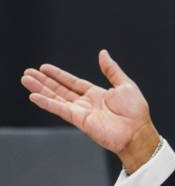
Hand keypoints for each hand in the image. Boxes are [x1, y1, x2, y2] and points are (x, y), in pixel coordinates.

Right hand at [20, 49, 159, 172]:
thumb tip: (103, 53)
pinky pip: (60, 109)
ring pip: (56, 98)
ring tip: (26, 80)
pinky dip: (47, 103)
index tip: (44, 68)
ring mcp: (82, 112)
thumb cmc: (136, 111)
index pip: (73, 82)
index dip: (59, 75)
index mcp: (97, 94)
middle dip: (44, 81)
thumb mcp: (125, 84)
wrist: (137, 131)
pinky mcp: (79, 120)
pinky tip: (34, 96)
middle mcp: (87, 103)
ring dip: (40, 89)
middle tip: (28, 73)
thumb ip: (111, 70)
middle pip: (60, 89)